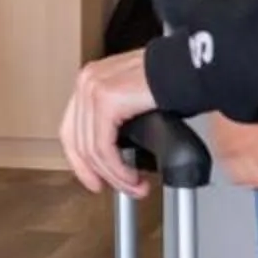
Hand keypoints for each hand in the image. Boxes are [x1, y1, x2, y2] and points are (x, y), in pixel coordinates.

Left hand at [59, 49, 158, 197]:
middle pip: (78, 142)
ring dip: (116, 176)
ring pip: (93, 150)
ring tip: (136, 186)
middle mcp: (86, 82)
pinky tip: (133, 177)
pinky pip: (104, 148)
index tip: (93, 181)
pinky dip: (119, 170)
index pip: (71, 130)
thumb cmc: (169, 82)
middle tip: (121, 189)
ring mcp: (92, 90)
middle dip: (99, 174)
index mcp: (89, 81)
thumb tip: (112, 153)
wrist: (186, 68)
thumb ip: (114, 118)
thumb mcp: (130, 100)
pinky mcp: (105, 101)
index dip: (80, 162)